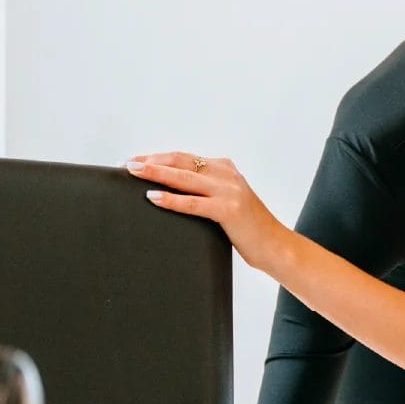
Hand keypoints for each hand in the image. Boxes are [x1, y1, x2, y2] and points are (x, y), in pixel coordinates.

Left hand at [127, 152, 289, 269]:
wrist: (276, 246)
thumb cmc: (248, 229)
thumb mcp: (227, 201)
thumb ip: (206, 191)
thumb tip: (171, 191)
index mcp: (225, 169)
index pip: (185, 157)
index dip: (159, 157)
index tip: (137, 160)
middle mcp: (228, 175)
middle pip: (182, 162)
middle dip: (152, 162)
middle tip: (128, 164)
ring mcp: (230, 191)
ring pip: (185, 178)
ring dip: (156, 174)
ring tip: (134, 173)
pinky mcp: (230, 210)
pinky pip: (194, 203)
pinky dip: (171, 200)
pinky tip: (153, 197)